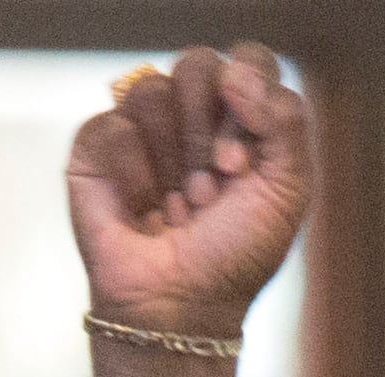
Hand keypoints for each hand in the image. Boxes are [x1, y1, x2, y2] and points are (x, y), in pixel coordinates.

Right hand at [67, 45, 312, 334]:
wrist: (183, 307)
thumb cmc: (236, 254)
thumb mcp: (288, 190)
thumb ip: (286, 121)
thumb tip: (235, 75)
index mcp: (241, 117)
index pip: (248, 61)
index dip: (248, 102)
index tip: (242, 164)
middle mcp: (190, 114)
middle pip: (198, 66)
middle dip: (207, 134)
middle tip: (210, 191)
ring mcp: (142, 126)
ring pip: (152, 91)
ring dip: (173, 163)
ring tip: (179, 208)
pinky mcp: (96, 146)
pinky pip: (113, 126)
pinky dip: (135, 178)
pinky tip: (143, 211)